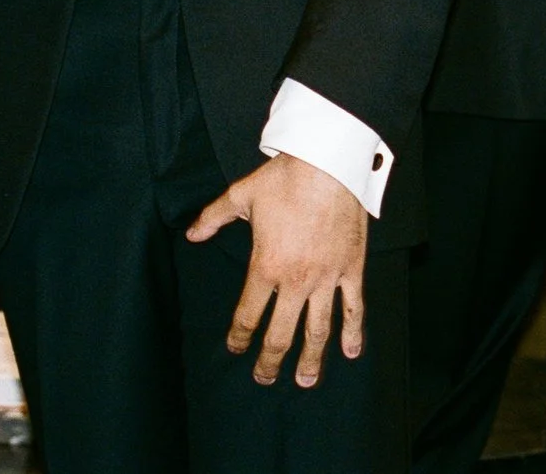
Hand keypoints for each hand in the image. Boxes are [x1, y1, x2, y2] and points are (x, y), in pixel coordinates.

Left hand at [187, 153, 368, 387]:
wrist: (328, 163)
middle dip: (270, 360)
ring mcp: (326, 278)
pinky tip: (350, 353)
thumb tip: (191, 234)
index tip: (235, 349)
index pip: (248, 314)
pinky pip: (354, 308)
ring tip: (304, 381)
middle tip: (264, 378)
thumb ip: (213, 218)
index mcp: (266, 266)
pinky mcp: (351, 270)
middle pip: (281, 333)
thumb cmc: (283, 179)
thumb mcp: (240, 196)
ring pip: (318, 330)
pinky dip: (354, 333)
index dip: (239, 336)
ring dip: (311, 359)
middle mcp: (296, 281)